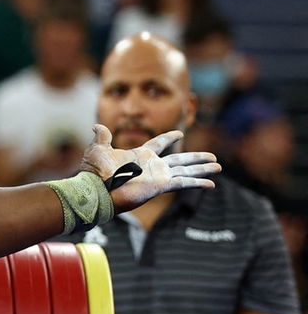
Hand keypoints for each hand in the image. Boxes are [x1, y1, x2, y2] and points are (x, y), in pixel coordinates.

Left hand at [81, 125, 219, 210]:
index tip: (179, 133)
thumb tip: (97, 126)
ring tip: (218, 166)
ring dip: (202, 168)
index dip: (169, 138)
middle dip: (196, 158)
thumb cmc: (94, 171)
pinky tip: (211, 184)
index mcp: (140, 154)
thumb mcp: (98, 149)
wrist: (96, 188)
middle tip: (213, 156)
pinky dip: (197, 183)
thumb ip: (102, 137)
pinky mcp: (160, 186)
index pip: (158, 143)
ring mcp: (158, 176)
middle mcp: (152, 165)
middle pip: (180, 159)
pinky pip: (183, 183)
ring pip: (186, 170)